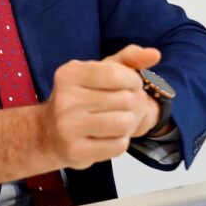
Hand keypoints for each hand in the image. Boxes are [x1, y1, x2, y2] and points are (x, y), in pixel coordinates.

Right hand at [38, 45, 160, 169]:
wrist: (50, 133)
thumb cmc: (83, 96)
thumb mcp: (101, 71)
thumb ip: (129, 59)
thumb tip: (155, 54)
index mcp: (71, 73)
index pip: (116, 73)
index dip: (133, 81)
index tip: (131, 86)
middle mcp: (65, 98)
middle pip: (124, 100)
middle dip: (133, 103)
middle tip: (124, 106)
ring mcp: (68, 126)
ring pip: (123, 124)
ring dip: (129, 123)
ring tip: (119, 120)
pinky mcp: (75, 151)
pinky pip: (117, 146)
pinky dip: (121, 141)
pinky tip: (109, 136)